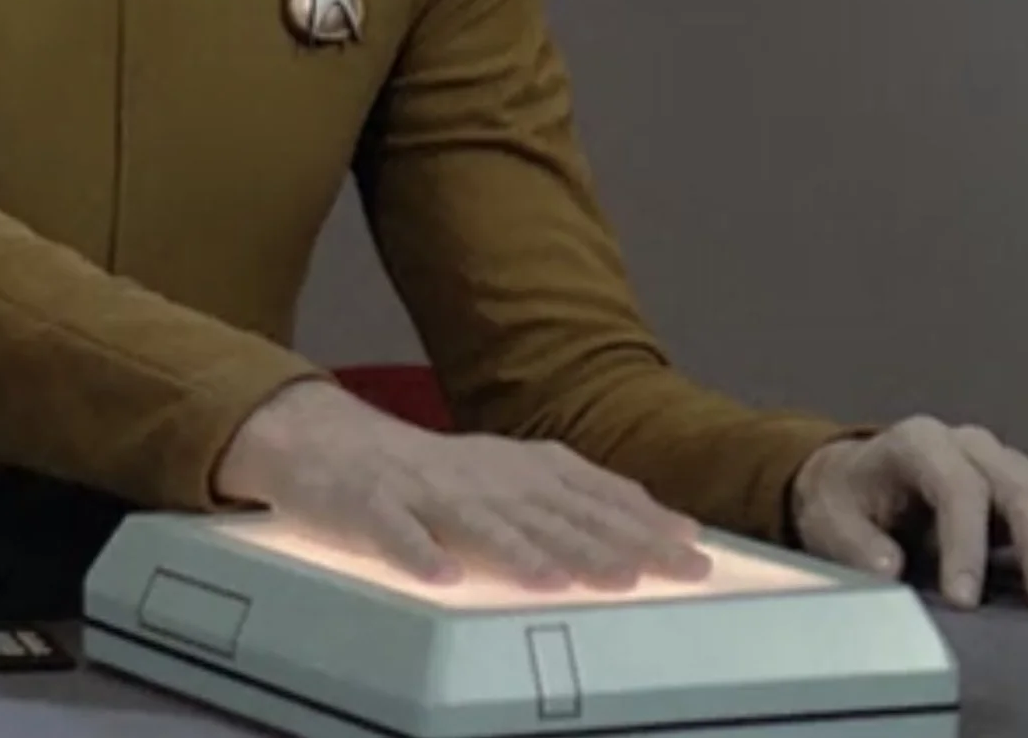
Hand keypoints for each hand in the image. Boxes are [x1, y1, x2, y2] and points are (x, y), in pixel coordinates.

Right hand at [213, 378, 710, 590]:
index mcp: (521, 469)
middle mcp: (483, 477)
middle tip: (650, 576)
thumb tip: (667, 523)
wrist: (335, 445)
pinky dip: (417, 551)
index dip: (643, 525)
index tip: (692, 553)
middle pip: (547, 514)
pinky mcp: (371, 507)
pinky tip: (442, 575)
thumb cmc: (437, 475)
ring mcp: (425, 491)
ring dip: (519, 550)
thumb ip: (585, 500)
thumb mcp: (517, 478)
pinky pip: (395, 532)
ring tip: (558, 581)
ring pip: (478, 523)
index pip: (592, 497)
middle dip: (600, 545)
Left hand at [790, 416, 1027, 612]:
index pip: (957, 486)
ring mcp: (1008, 460)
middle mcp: (971, 444)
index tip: (966, 602)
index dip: (966, 545)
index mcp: (918, 444)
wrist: (861, 481)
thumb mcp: (830, 520)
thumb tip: (890, 567)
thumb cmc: (849, 501)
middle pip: (1022, 484)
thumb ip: (856, 543)